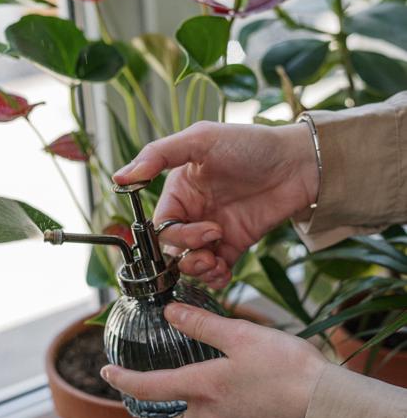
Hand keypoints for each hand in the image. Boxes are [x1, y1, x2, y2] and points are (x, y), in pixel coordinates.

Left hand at [100, 303, 326, 417]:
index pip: (149, 389)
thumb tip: (170, 312)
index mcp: (203, 390)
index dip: (123, 381)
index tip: (106, 374)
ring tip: (199, 396)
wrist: (327, 407)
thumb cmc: (285, 368)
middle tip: (153, 406)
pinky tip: (238, 399)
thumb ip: (203, 324)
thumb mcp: (242, 336)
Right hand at [113, 121, 318, 287]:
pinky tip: (224, 272)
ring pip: (191, 263)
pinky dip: (216, 278)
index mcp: (180, 190)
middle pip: (173, 247)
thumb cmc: (251, 144)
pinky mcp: (235, 245)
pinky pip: (216, 271)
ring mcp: (214, 231)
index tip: (203, 229)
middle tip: (212, 243)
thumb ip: (158, 156)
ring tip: (217, 263)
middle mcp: (194, 212)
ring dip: (199, 270)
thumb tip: (120, 176)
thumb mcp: (200, 139)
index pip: (161, 223)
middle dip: (188, 253)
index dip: (175, 234)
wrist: (298, 164)